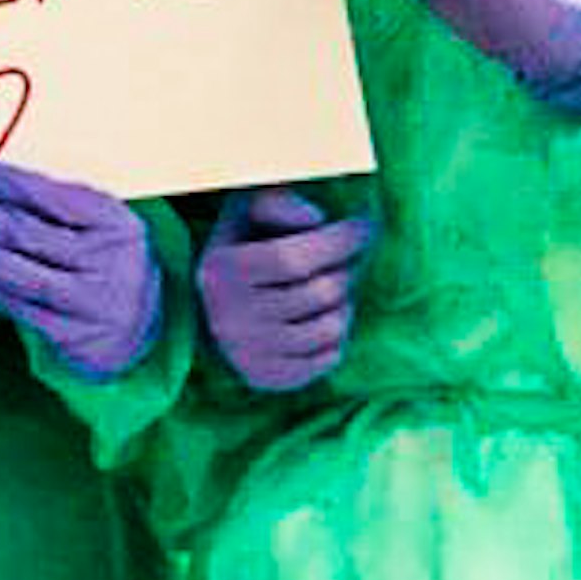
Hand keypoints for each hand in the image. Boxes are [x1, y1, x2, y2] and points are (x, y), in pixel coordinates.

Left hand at [0, 152, 161, 381]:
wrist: (143, 328)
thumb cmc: (106, 259)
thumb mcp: (97, 222)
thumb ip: (51, 203)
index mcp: (111, 219)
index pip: (34, 191)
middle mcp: (103, 260)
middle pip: (16, 227)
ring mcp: (86, 300)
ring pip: (7, 267)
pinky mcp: (69, 334)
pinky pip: (9, 301)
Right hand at [198, 186, 379, 393]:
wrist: (221, 301)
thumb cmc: (251, 242)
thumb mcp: (253, 210)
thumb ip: (279, 202)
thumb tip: (313, 218)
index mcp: (218, 269)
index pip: (292, 259)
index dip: (339, 240)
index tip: (362, 226)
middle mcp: (225, 316)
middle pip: (319, 293)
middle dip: (345, 271)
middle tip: (343, 261)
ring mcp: (244, 351)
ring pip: (330, 329)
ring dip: (344, 305)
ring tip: (332, 292)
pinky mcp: (264, 376)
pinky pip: (328, 359)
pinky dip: (337, 338)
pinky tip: (321, 319)